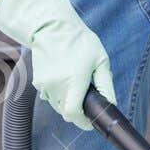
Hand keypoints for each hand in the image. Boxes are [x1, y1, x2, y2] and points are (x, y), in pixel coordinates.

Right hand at [0, 0, 117, 129]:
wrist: (51, 27)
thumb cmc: (79, 41)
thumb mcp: (100, 60)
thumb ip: (106, 85)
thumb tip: (111, 104)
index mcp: (74, 81)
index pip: (74, 114)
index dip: (83, 122)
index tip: (91, 121)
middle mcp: (57, 86)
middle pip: (67, 113)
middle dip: (78, 110)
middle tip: (87, 95)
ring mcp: (45, 85)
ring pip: (58, 106)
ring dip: (67, 102)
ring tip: (75, 81)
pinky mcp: (37, 82)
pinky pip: (50, 97)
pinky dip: (58, 94)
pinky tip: (64, 77)